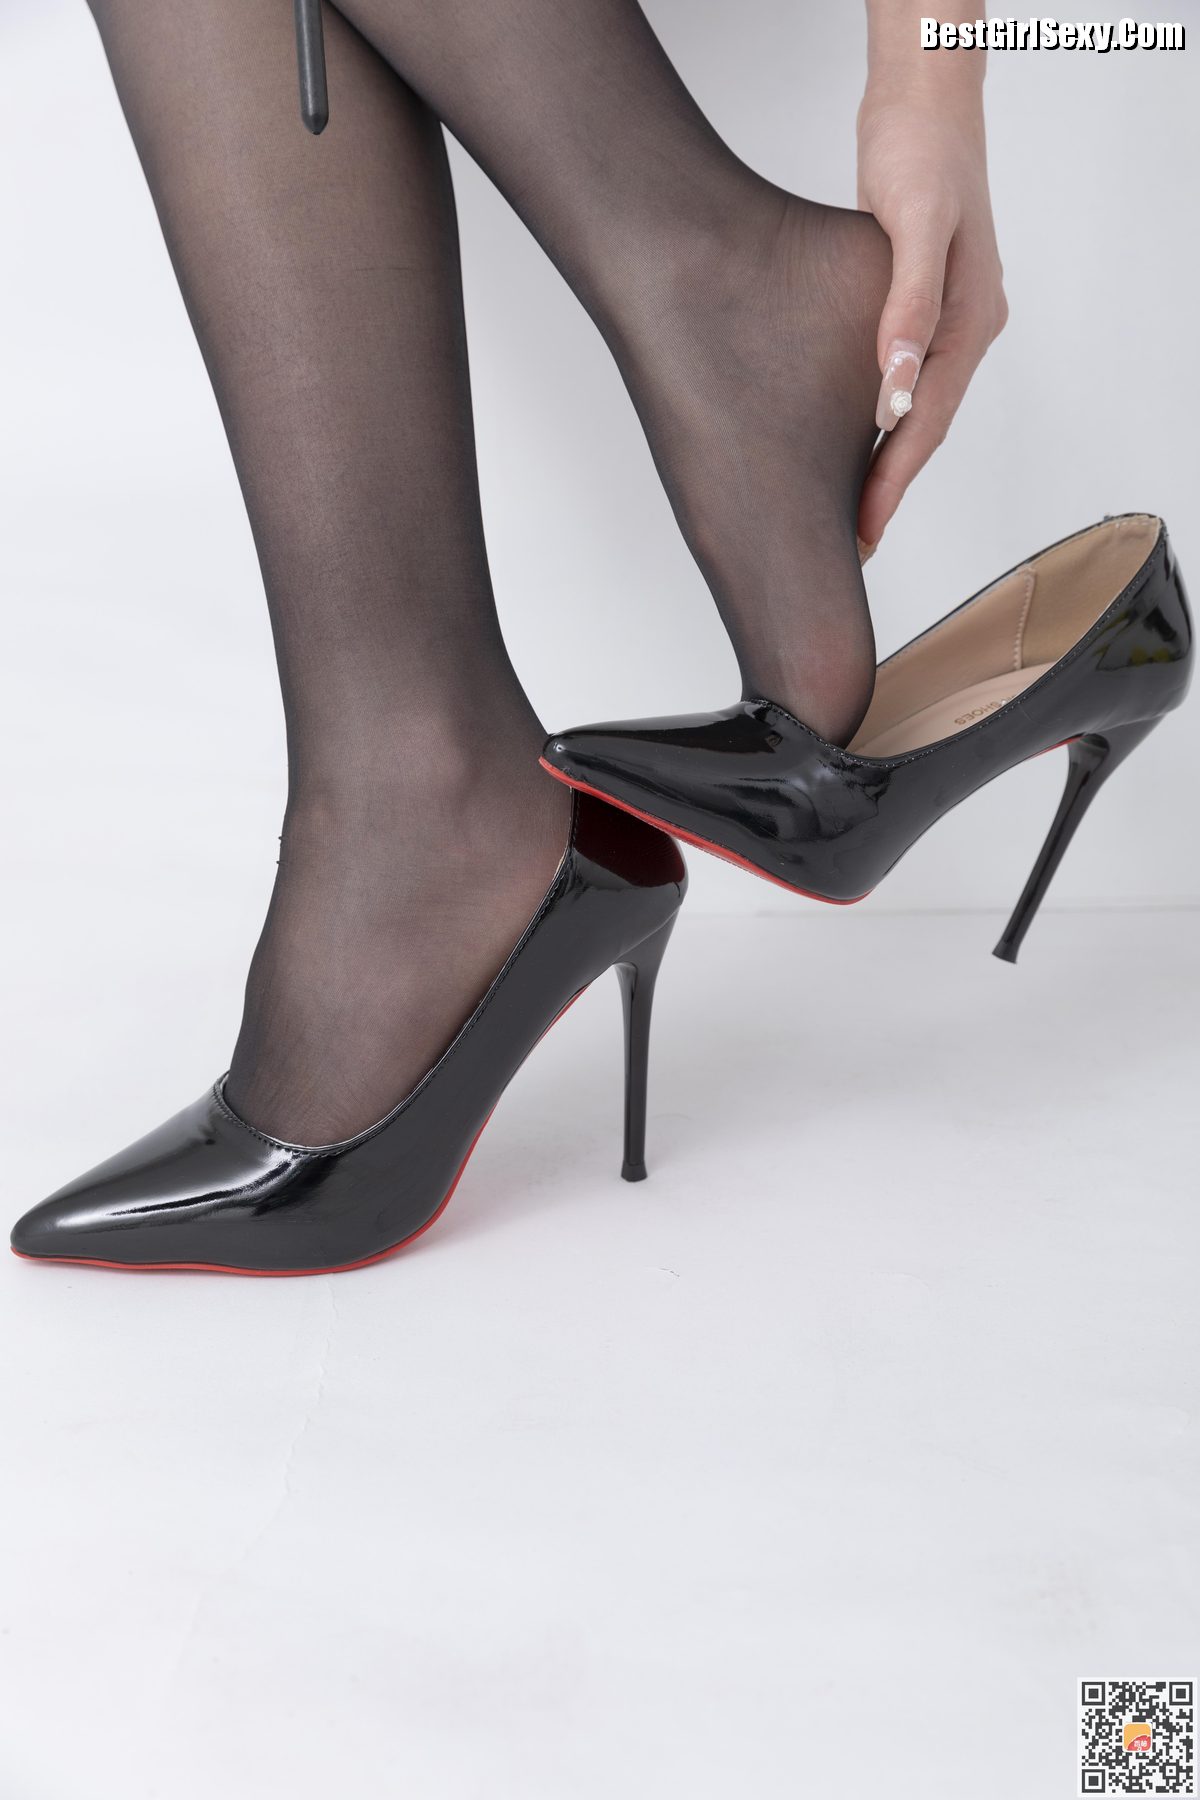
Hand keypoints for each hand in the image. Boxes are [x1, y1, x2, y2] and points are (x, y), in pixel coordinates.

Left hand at [856, 81, 1007, 551]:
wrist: (922, 100)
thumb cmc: (921, 152)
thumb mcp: (916, 225)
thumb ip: (910, 306)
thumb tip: (899, 384)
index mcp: (971, 321)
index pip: (928, 423)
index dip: (894, 482)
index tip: (864, 530)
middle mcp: (964, 328)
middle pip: (924, 427)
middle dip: (888, 487)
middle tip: (852, 542)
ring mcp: (943, 318)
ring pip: (912, 408)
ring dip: (882, 459)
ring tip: (847, 509)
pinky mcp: (915, 304)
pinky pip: (899, 379)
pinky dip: (876, 417)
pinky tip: (848, 439)